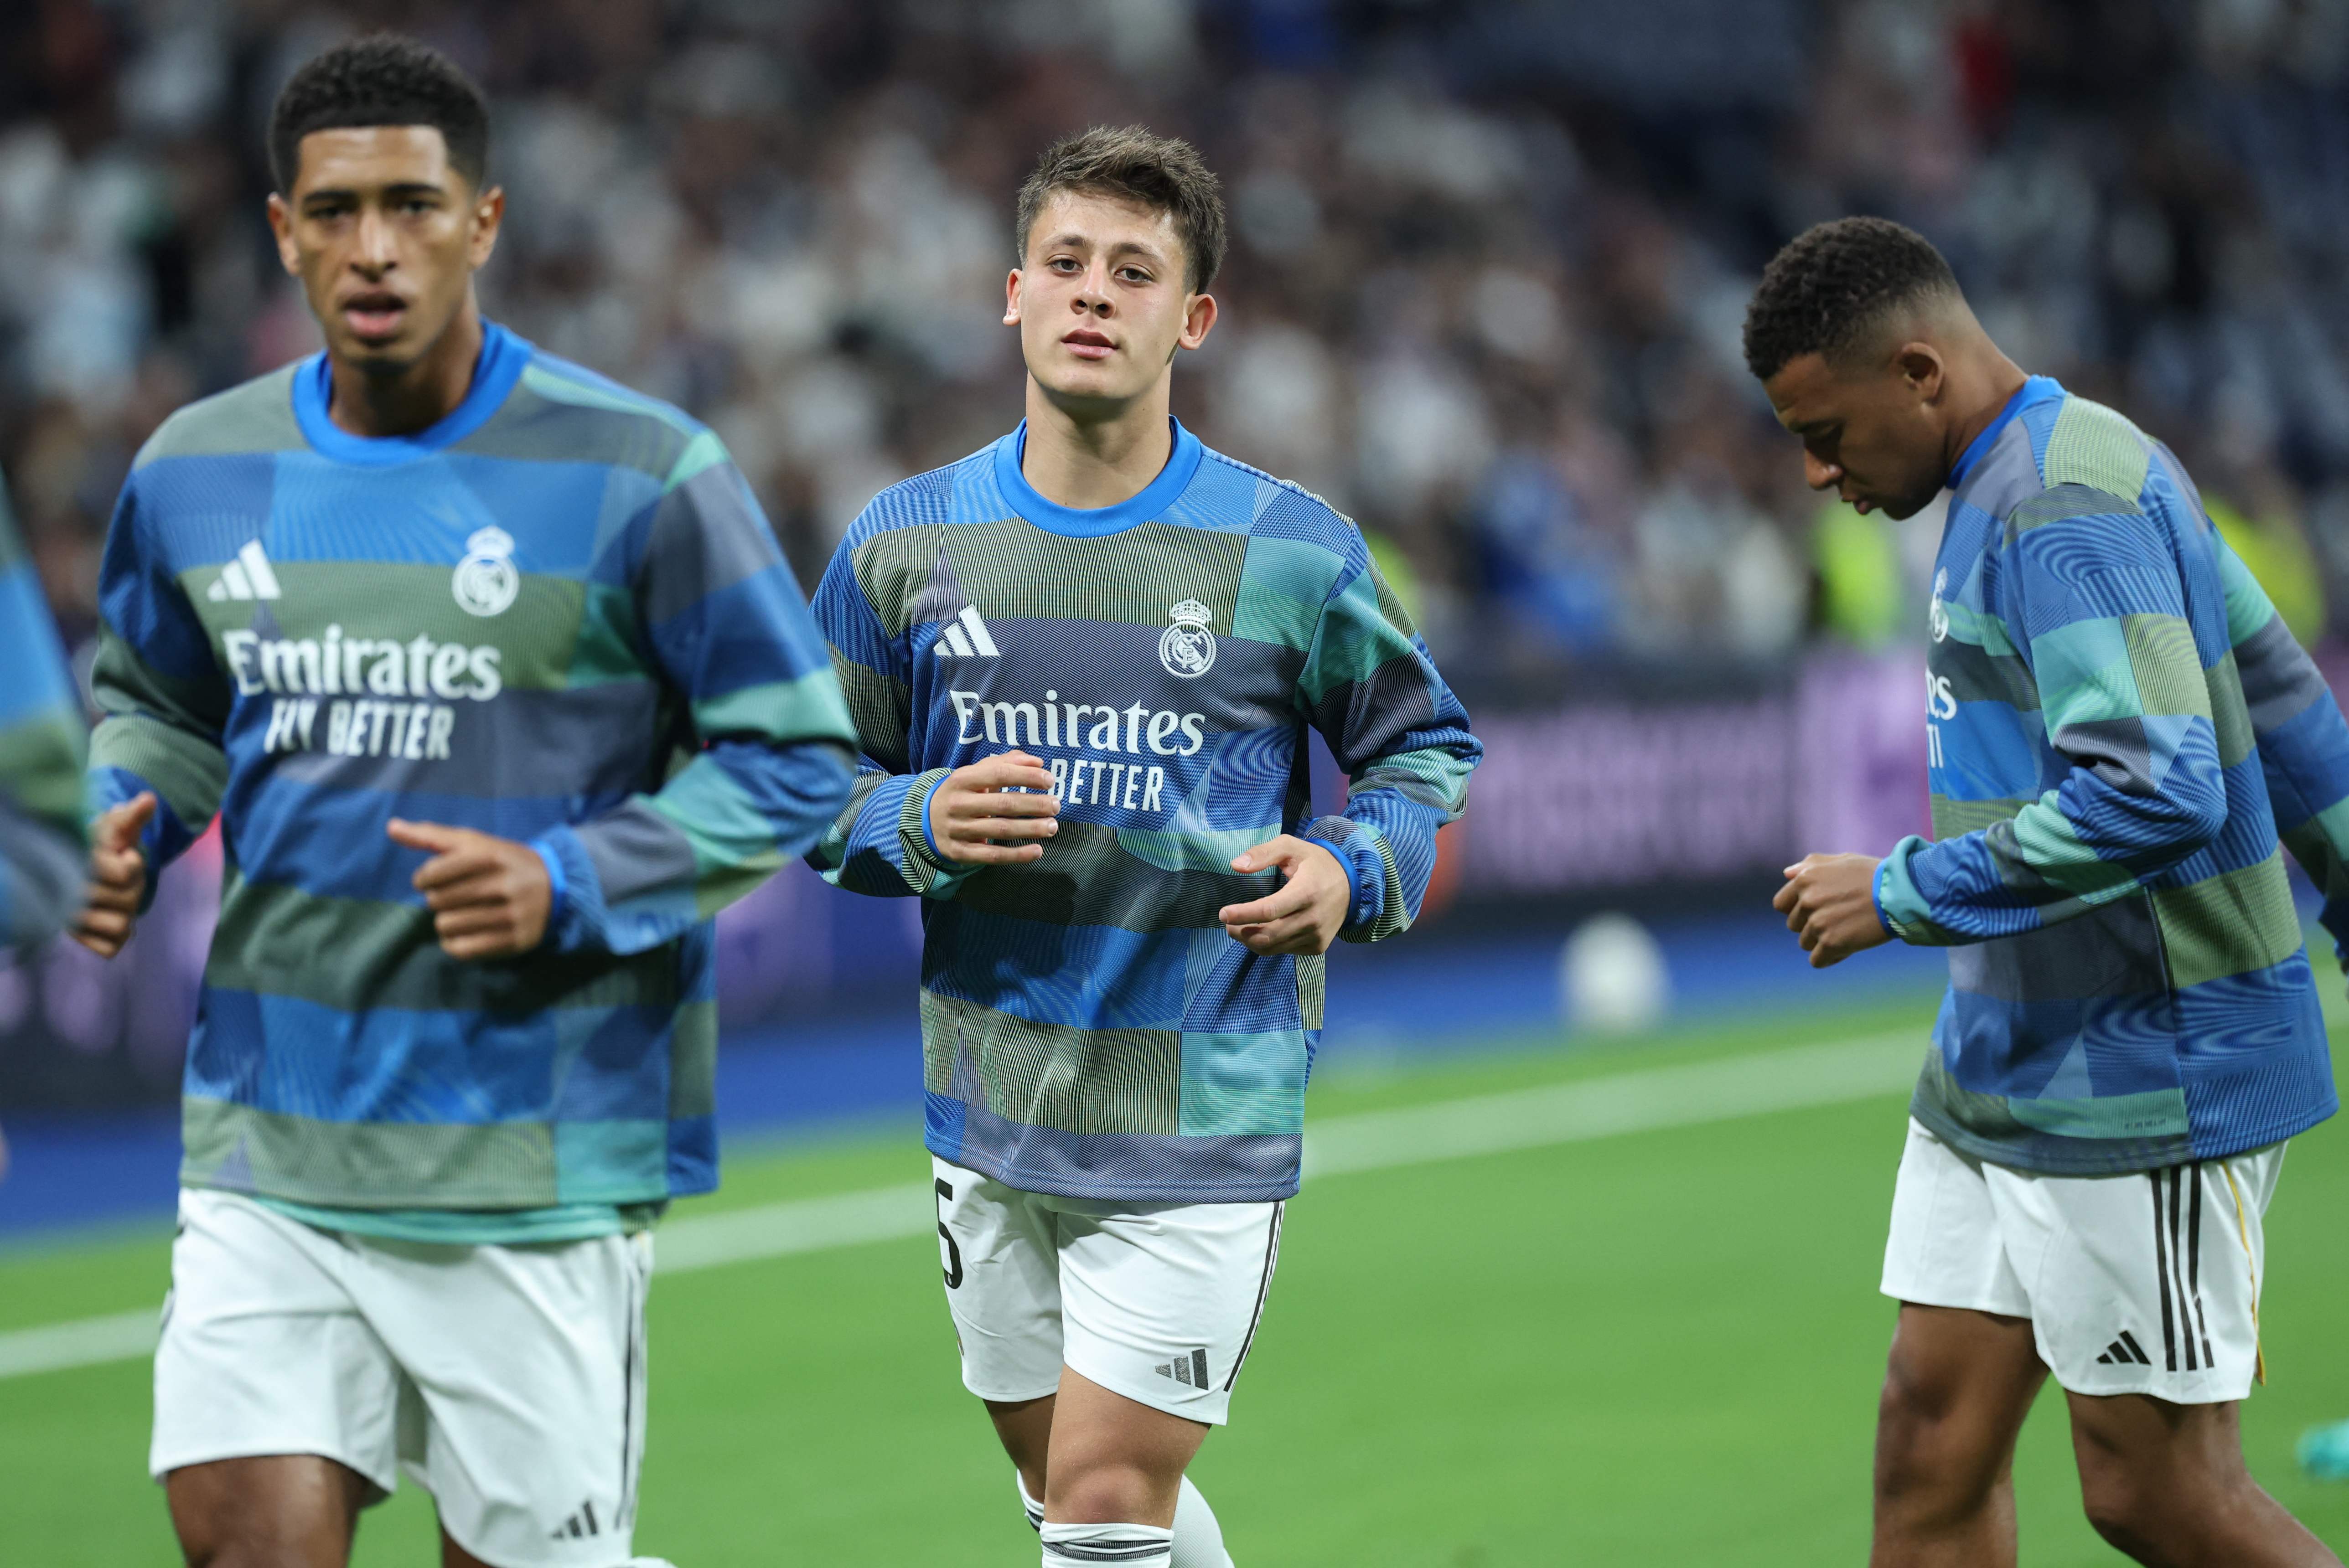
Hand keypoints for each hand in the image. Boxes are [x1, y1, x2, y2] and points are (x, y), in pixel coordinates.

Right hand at [72, 792, 154, 958]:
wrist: (83, 870)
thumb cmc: (104, 847)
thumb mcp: (116, 829)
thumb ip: (131, 816)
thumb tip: (149, 800)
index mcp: (80, 862)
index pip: (126, 874)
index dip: (133, 866)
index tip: (124, 856)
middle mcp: (69, 892)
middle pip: (129, 901)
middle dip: (133, 889)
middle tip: (119, 880)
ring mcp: (71, 918)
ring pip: (121, 925)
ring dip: (126, 912)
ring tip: (114, 899)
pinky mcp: (78, 938)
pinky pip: (113, 947)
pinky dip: (118, 936)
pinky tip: (109, 918)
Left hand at [386, 819, 552, 959]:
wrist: (557, 888)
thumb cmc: (505, 863)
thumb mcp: (475, 843)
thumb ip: (432, 836)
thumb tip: (391, 827)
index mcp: (490, 856)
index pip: (433, 873)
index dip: (425, 878)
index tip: (434, 879)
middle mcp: (502, 885)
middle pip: (437, 901)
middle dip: (438, 899)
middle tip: (455, 897)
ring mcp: (509, 915)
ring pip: (447, 926)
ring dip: (446, 922)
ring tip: (461, 914)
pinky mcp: (513, 941)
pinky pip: (462, 950)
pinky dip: (454, 943)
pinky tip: (463, 933)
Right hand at [928, 751, 1059, 865]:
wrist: (922, 819)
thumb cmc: (960, 793)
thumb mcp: (975, 774)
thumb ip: (1006, 763)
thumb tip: (1038, 762)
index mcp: (962, 779)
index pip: (999, 774)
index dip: (1026, 777)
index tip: (1050, 780)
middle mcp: (958, 803)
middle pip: (1003, 804)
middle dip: (1034, 804)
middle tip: (1056, 806)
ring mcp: (958, 829)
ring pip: (1001, 830)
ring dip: (1031, 828)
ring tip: (1052, 826)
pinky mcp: (959, 852)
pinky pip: (993, 855)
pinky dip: (1017, 855)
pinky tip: (1037, 851)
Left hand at [1217, 835, 1350, 955]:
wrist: (1352, 885)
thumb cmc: (1316, 863)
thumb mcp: (1291, 847)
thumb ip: (1263, 853)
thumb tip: (1235, 865)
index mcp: (1307, 892)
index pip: (1269, 910)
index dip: (1242, 914)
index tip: (1223, 914)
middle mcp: (1313, 918)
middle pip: (1268, 935)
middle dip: (1241, 932)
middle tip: (1227, 923)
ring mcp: (1317, 936)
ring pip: (1274, 948)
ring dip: (1250, 941)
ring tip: (1239, 929)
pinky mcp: (1318, 947)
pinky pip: (1285, 951)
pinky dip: (1268, 944)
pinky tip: (1264, 931)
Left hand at [1774, 852, 1892, 967]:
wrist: (1900, 893)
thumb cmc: (1874, 875)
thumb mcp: (1841, 860)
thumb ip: (1811, 865)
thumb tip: (1787, 873)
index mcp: (1804, 879)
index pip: (1781, 904)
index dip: (1797, 909)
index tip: (1817, 910)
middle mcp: (1806, 900)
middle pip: (1794, 925)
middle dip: (1811, 925)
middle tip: (1839, 919)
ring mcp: (1817, 922)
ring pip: (1806, 943)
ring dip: (1822, 941)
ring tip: (1847, 930)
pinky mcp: (1831, 942)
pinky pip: (1818, 960)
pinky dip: (1830, 958)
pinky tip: (1847, 948)